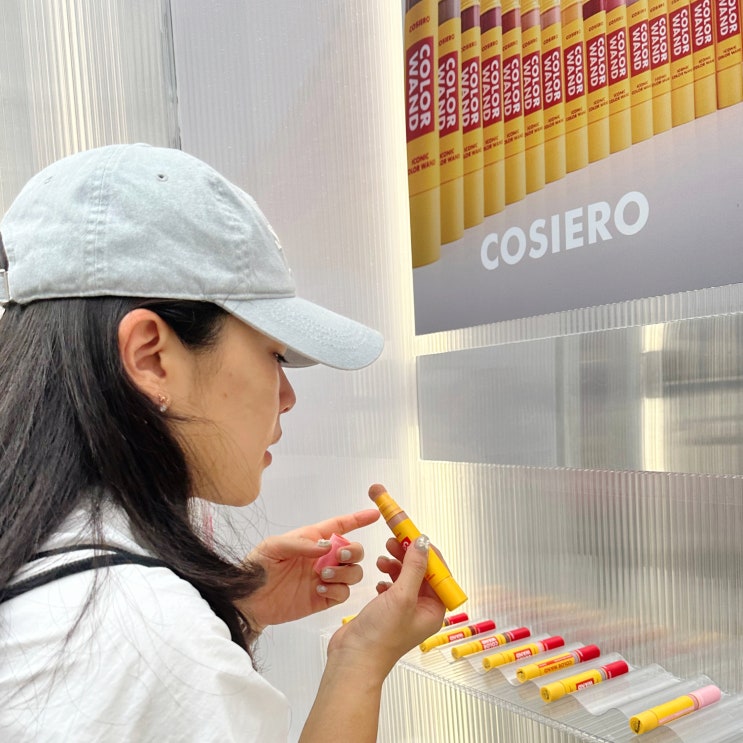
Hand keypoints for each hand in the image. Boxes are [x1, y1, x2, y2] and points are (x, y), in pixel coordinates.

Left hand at [238, 508, 379, 628]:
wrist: (248, 601)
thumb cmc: (257, 567)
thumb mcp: (273, 546)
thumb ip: (300, 543)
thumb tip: (326, 546)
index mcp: (312, 540)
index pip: (340, 526)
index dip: (358, 519)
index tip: (375, 515)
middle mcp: (323, 558)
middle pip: (354, 550)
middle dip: (353, 550)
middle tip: (337, 555)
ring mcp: (325, 579)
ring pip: (354, 572)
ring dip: (345, 571)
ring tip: (322, 576)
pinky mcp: (324, 599)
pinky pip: (343, 593)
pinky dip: (337, 590)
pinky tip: (319, 589)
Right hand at [325, 484, 446, 679]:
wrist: (353, 659)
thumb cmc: (380, 637)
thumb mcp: (402, 596)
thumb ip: (414, 568)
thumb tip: (423, 543)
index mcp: (433, 610)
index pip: (438, 573)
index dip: (427, 553)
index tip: (414, 535)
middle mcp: (421, 610)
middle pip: (421, 573)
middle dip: (409, 555)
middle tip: (395, 540)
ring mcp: (404, 610)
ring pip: (405, 577)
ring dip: (395, 564)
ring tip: (382, 558)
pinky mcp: (387, 610)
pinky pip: (392, 586)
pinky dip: (386, 577)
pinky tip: (378, 578)